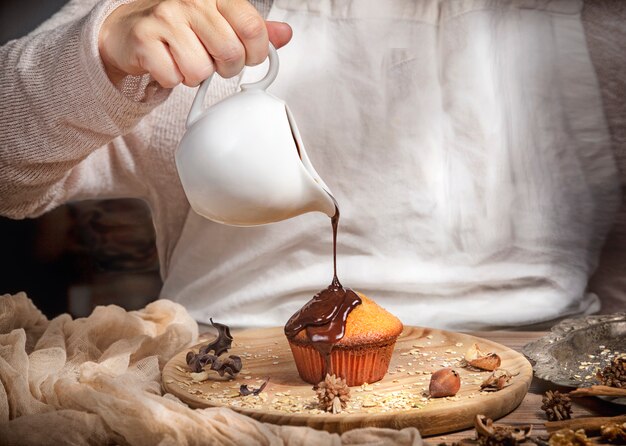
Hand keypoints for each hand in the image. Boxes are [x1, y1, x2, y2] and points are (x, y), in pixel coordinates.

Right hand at [98, 0, 291, 87]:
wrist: (131, 30)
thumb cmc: (181, 28)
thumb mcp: (221, 23)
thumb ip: (252, 30)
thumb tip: (284, 34)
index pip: (253, 28)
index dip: (256, 53)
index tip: (248, 57)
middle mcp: (192, 1)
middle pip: (230, 53)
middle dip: (226, 68)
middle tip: (213, 61)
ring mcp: (166, 18)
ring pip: (201, 70)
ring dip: (196, 76)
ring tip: (186, 60)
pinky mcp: (145, 39)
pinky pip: (174, 78)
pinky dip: (173, 79)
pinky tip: (167, 63)